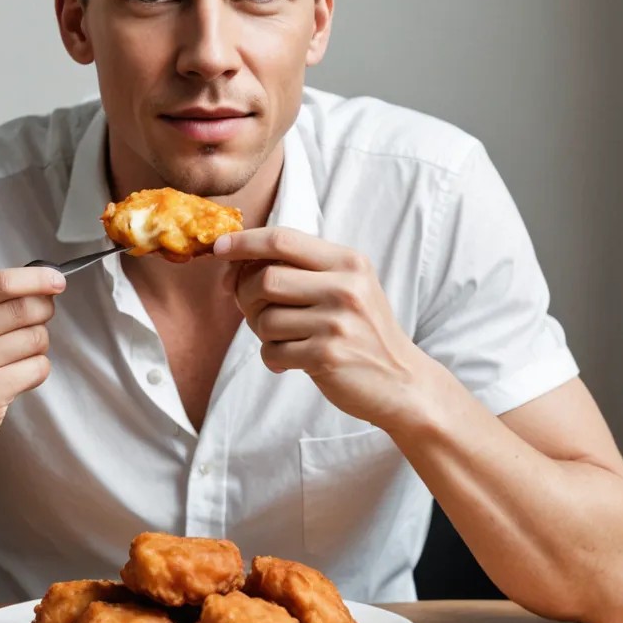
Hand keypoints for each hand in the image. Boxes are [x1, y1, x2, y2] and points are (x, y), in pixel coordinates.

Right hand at [0, 266, 64, 459]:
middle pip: (22, 309)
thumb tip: (44, 284)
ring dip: (39, 343)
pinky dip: (38, 368)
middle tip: (42, 318)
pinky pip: (37, 368)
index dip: (35, 279)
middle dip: (44, 310)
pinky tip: (19, 375)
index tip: (57, 280)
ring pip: (34, 338)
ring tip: (20, 353)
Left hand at [214, 227, 431, 428]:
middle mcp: (345, 287)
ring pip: (264, 318)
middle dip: (246, 295)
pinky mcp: (327, 356)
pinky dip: (272, 357)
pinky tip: (291, 360)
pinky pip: (272, 351)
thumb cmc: (363, 331)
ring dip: (262, 332)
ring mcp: (337, 322)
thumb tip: (233, 263)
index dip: (244, 242)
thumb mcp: (346, 287)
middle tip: (254, 310)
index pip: (282, 240)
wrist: (402, 382)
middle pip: (265, 279)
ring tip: (284, 339)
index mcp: (348, 262)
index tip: (219, 248)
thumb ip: (301, 270)